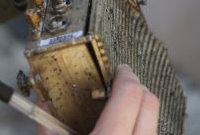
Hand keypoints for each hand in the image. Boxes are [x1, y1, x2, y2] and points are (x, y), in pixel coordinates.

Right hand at [36, 65, 158, 134]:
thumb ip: (47, 120)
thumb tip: (44, 96)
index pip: (130, 94)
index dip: (125, 76)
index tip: (119, 70)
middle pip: (150, 103)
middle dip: (136, 88)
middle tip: (120, 83)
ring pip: (155, 121)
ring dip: (140, 108)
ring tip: (120, 108)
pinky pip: (150, 134)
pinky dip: (140, 126)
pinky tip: (123, 128)